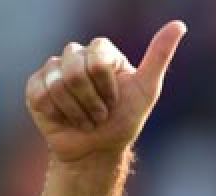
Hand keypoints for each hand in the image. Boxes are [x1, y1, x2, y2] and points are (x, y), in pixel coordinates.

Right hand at [26, 20, 186, 163]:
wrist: (98, 150)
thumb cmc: (124, 121)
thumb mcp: (147, 90)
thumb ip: (160, 56)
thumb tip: (179, 25)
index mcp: (102, 52)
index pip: (97, 58)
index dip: (106, 86)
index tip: (115, 101)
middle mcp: (76, 56)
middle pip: (75, 71)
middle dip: (92, 102)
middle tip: (101, 114)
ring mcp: (54, 70)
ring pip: (58, 84)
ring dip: (78, 112)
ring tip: (86, 119)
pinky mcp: (36, 86)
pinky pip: (41, 94)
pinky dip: (58, 113)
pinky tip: (66, 119)